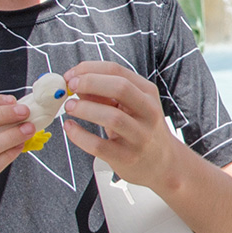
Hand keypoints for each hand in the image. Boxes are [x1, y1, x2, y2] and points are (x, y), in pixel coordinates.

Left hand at [61, 61, 181, 189]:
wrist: (162, 163)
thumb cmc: (142, 129)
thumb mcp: (131, 106)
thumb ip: (106, 94)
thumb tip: (76, 83)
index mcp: (147, 93)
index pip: (117, 70)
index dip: (90, 69)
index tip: (71, 74)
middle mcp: (148, 112)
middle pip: (120, 88)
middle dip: (89, 83)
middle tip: (70, 87)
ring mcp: (140, 136)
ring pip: (112, 117)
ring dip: (84, 108)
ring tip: (69, 107)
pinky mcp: (127, 157)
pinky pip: (99, 145)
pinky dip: (80, 135)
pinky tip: (70, 128)